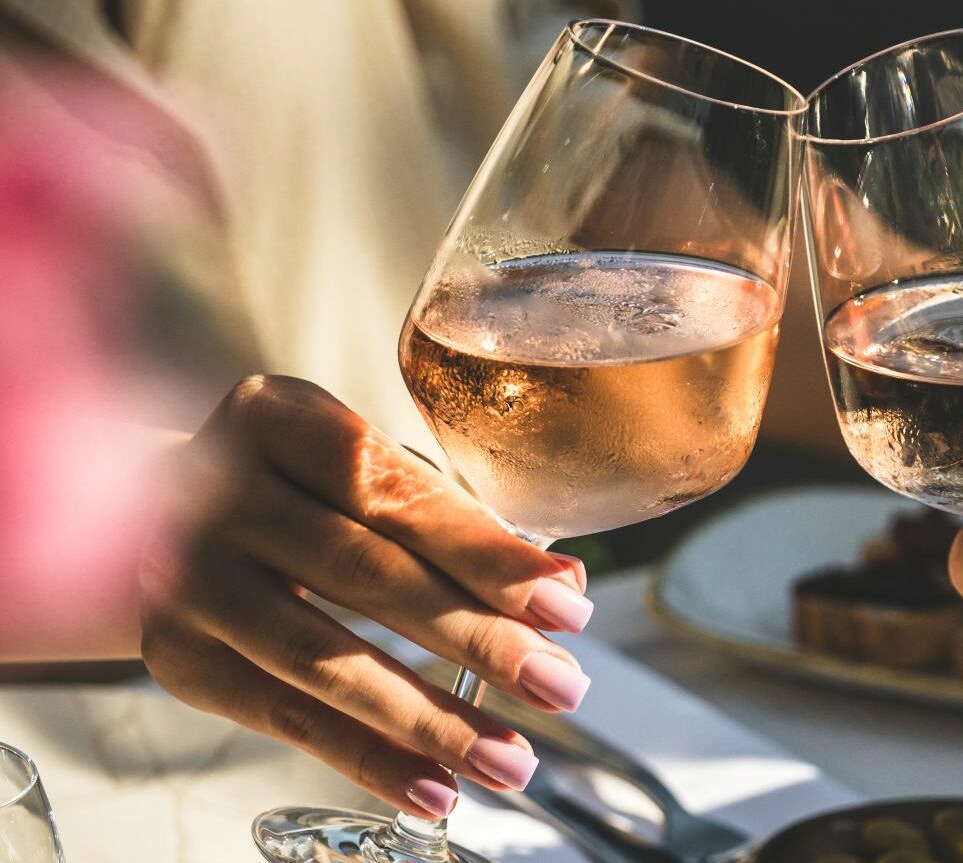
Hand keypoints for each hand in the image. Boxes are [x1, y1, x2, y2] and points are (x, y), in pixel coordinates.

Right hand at [140, 376, 594, 818]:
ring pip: (323, 658)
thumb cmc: (296, 490)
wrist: (151, 518)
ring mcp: (186, 576)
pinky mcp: (177, 656)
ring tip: (511, 760)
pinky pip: (286, 718)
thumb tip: (562, 587)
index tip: (566, 605)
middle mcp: (216, 488)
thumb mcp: (360, 472)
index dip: (485, 554)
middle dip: (477, 638)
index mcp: (277, 418)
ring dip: (430, 718)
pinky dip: (368, 759)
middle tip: (561, 686)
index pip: (395, 493)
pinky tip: (436, 788)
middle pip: (366, 575)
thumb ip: (452, 522)